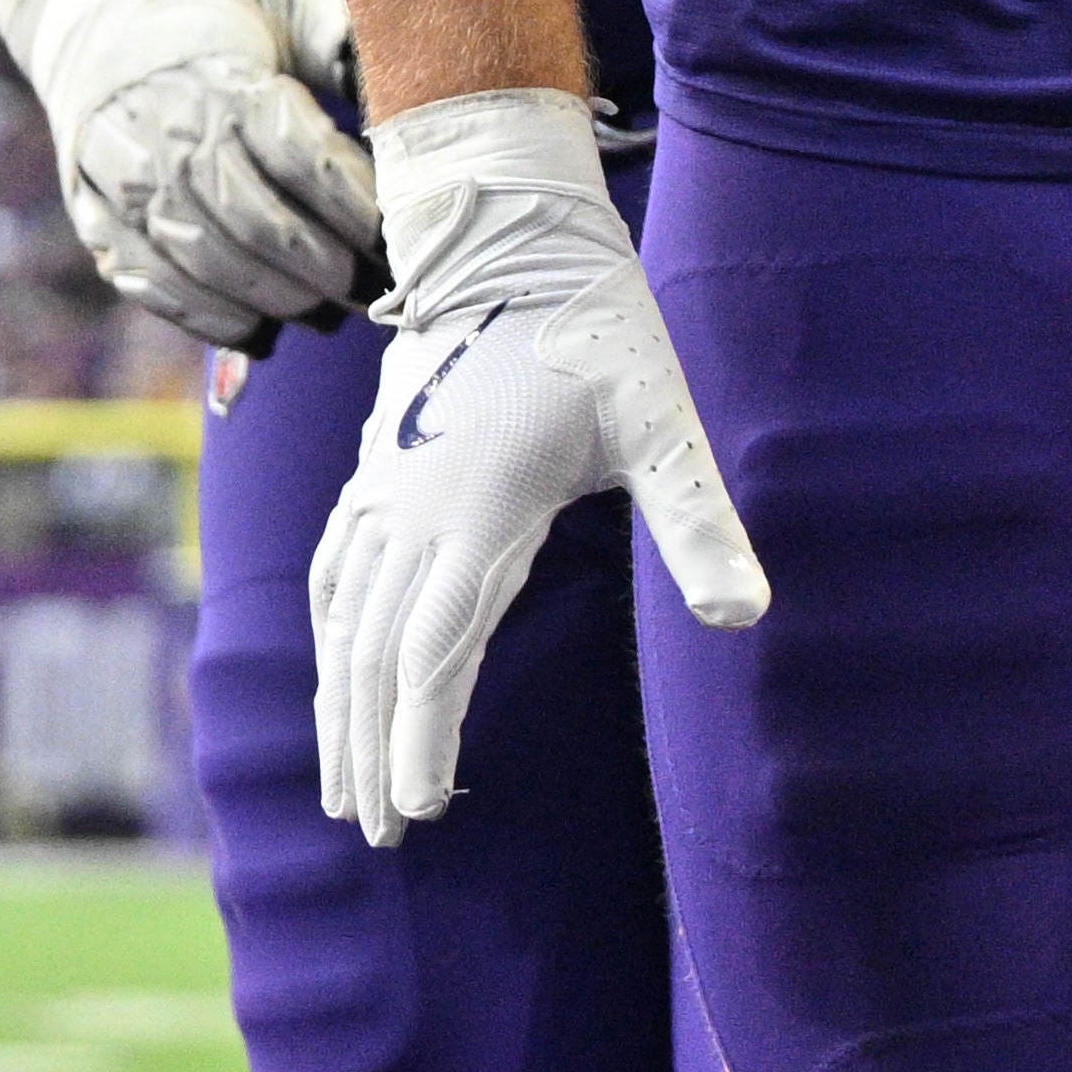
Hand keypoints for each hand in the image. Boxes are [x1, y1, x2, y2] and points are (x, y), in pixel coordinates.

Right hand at [12, 0, 379, 350]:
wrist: (98, 7)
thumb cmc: (226, 5)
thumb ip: (346, 36)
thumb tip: (403, 93)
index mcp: (225, 78)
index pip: (302, 158)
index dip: (356, 208)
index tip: (401, 235)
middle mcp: (168, 133)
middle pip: (257, 224)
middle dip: (326, 269)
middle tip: (373, 290)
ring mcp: (126, 180)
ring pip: (207, 263)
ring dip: (276, 300)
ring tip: (329, 312)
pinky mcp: (97, 216)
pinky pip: (151, 284)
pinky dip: (209, 318)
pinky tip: (259, 330)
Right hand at [306, 95, 761, 842]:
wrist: (514, 239)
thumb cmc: (600, 334)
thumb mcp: (663, 422)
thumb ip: (699, 524)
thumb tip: (745, 617)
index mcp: (482, 510)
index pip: (435, 649)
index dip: (420, 736)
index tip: (418, 810)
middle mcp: (415, 509)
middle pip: (376, 652)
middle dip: (372, 746)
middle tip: (378, 832)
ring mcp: (384, 490)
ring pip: (344, 619)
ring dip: (340, 705)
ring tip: (343, 786)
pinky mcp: (375, 471)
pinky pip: (333, 572)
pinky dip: (326, 637)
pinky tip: (333, 673)